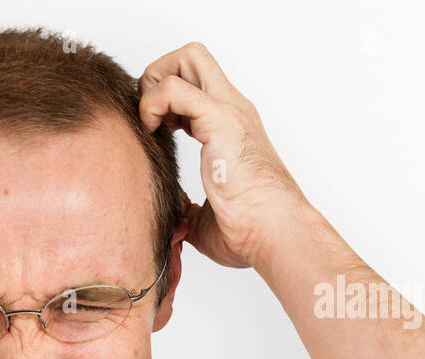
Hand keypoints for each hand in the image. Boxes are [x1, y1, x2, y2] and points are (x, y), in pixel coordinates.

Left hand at [138, 42, 310, 269]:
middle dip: (157, 76)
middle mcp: (232, 111)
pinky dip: (152, 104)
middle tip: (149, 118)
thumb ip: (187, 208)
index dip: (166, 97)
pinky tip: (152, 132)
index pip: (196, 82)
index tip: (156, 131)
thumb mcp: (205, 218)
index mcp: (230, 127)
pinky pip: (174, 89)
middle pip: (191, 57)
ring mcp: (229, 112)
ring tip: (150, 125)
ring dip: (155, 85)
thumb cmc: (249, 232)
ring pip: (186, 58)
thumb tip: (173, 216)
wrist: (274, 235)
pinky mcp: (220, 121)